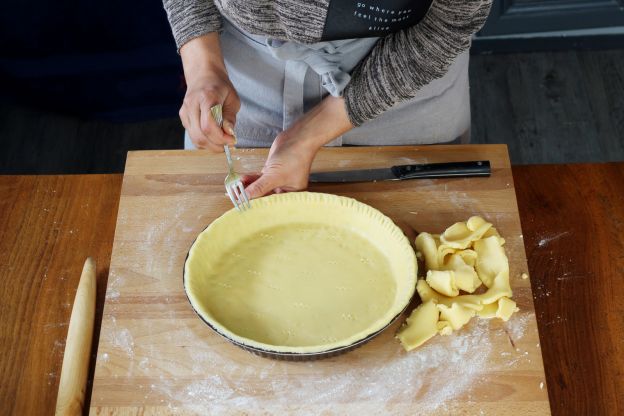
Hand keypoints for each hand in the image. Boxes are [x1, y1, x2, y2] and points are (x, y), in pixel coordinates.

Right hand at [179, 33, 239, 151]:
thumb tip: (229, 133)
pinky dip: (204, 142)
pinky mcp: (183, 117)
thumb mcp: (233, 99)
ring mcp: (185, 111)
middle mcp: (192, 104)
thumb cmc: (221, 87)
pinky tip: (213, 138)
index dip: (221, 137)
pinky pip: (193, 136)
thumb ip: (231, 117)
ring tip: (222, 142)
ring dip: (210, 145)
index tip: (232, 140)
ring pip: (195, 138)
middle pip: (200, 135)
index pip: (208, 125)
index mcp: (206, 97)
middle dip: (216, 145)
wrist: (204, 75)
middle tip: (228, 144)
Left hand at [244, 95, 352, 198]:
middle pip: (265, 196)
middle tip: (236, 197)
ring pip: (260, 186)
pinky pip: (259, 178)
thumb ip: (260, 187)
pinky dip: (251, 179)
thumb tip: (246, 197)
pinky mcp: (272, 171)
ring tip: (235, 189)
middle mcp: (285, 188)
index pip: (272, 204)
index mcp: (291, 195)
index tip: (243, 207)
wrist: (297, 137)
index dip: (257, 206)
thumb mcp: (275, 176)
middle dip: (251, 196)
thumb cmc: (294, 157)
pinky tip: (241, 180)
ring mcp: (277, 179)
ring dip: (248, 186)